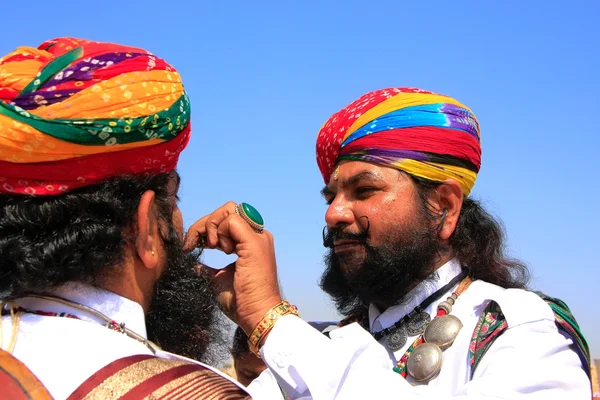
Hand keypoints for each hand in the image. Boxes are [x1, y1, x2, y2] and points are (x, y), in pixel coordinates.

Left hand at [184, 202, 281, 334]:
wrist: (257, 314)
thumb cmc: (241, 302)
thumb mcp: (219, 279)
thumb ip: (208, 268)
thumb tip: (194, 264)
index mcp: (250, 243)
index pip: (227, 221)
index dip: (208, 229)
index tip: (193, 246)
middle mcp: (257, 236)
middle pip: (227, 210)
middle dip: (204, 224)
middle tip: (192, 244)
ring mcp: (257, 237)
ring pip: (229, 210)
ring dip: (211, 226)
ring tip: (209, 248)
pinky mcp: (254, 242)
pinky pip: (231, 220)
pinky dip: (218, 230)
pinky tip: (217, 248)